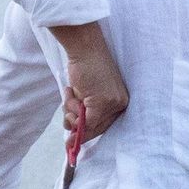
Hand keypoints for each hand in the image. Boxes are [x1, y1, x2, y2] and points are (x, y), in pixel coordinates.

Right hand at [50, 22, 128, 138]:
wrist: (85, 47)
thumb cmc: (85, 66)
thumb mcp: (87, 92)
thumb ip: (85, 111)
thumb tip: (75, 135)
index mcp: (120, 102)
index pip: (104, 125)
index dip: (86, 133)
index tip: (73, 141)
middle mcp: (120, 104)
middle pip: (95, 129)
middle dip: (76, 125)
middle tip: (68, 115)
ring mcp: (112, 105)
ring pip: (86, 125)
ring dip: (71, 111)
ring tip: (72, 92)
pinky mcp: (102, 103)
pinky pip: (84, 121)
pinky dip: (72, 110)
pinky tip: (71, 92)